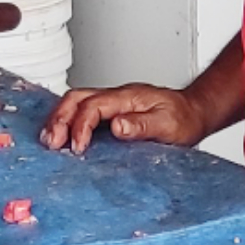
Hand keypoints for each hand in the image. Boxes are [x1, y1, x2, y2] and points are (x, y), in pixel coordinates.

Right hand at [43, 83, 201, 152]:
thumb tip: (116, 126)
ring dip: (59, 118)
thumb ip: (142, 126)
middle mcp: (117, 97)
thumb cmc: (184, 119)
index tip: (77, 148)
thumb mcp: (168, 126)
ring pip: (76, 102)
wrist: (195, 113)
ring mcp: (113, 103)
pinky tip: (62, 135)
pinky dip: (67, 120)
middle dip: (59, 118)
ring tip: (50, 140)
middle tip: (51, 142)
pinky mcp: (112, 111)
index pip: (94, 106)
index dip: (80, 126)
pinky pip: (83, 110)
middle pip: (76, 98)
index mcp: (128, 98)